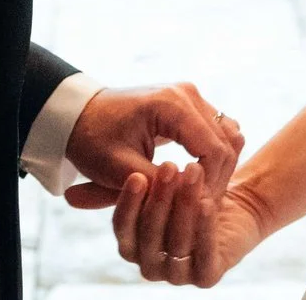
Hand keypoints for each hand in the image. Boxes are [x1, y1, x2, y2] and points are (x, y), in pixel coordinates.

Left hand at [62, 84, 243, 209]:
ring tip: (196, 196)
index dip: (211, 186)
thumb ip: (159, 186)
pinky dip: (214, 156)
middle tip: (198, 210)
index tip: (195, 212)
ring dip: (218, 168)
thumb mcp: (120, 170)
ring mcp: (190, 95)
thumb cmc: (93, 141)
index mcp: (172, 105)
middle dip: (216, 180)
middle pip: (227, 143)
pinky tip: (196, 180)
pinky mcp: (189, 103)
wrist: (78, 115)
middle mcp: (187, 93)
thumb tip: (197, 199)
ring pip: (227, 137)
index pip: (215, 151)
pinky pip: (217, 131)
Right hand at [113, 166, 269, 285]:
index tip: (137, 175)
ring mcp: (178, 275)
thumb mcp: (155, 188)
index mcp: (133, 247)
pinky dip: (204, 227)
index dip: (129, 204)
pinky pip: (204, 255)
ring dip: (185, 205)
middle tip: (169, 166)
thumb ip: (125, 188)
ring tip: (194, 172)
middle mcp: (151, 265)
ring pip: (177, 242)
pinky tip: (207, 202)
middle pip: (151, 234)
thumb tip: (69, 196)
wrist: (234, 209)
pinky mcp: (206, 278)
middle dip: (160, 199)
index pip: (123, 229)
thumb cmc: (187, 195)